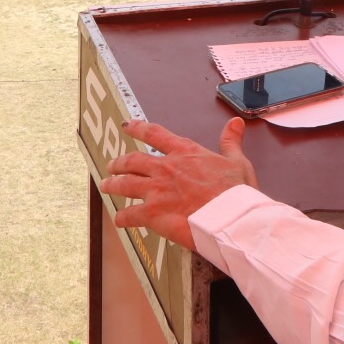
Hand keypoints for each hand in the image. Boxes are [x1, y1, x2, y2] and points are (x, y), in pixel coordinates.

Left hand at [99, 118, 258, 250]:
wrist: (230, 218)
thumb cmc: (235, 193)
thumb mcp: (237, 161)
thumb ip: (230, 142)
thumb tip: (235, 124)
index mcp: (185, 153)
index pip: (155, 134)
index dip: (138, 128)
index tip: (127, 126)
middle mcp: (166, 168)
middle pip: (133, 161)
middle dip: (119, 162)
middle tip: (112, 165)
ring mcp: (157, 191)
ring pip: (125, 184)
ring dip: (113, 184)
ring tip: (106, 185)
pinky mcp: (153, 214)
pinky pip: (130, 215)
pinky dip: (122, 218)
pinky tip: (119, 219)